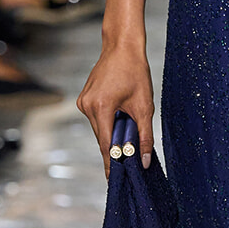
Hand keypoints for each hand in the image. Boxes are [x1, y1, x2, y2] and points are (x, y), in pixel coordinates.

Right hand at [77, 39, 153, 174]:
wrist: (122, 47)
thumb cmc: (135, 73)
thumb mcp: (144, 106)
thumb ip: (145, 136)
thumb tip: (145, 160)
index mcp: (101, 107)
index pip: (105, 145)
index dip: (111, 163)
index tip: (114, 180)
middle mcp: (87, 106)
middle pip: (102, 137)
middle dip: (115, 147)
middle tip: (130, 157)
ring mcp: (83, 102)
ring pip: (99, 128)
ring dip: (112, 132)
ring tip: (128, 125)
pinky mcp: (84, 99)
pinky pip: (96, 118)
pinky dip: (108, 122)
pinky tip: (120, 114)